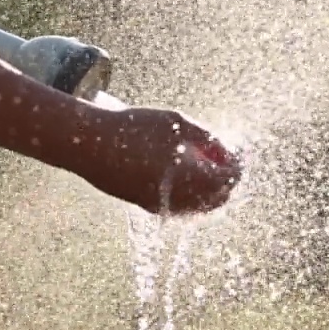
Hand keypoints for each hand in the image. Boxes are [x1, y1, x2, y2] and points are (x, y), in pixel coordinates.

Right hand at [79, 107, 241, 215]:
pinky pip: (179, 206)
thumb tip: (225, 149)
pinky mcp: (146, 205)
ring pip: (198, 205)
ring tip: (204, 162)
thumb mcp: (176, 123)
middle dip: (225, 178)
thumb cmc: (134, 129)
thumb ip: (206, 137)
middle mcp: (180, 199)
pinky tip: (183, 172)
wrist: (91, 146)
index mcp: (192, 179)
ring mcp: (162, 205)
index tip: (237, 151)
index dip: (236, 164)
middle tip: (223, 157)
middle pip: (217, 198)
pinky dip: (190, 192)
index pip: (229, 179)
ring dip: (208, 187)